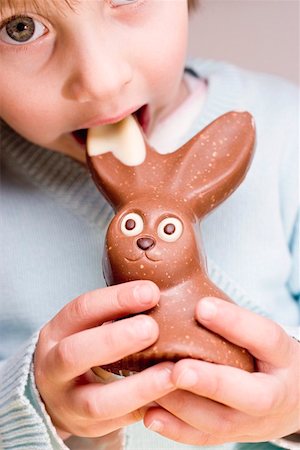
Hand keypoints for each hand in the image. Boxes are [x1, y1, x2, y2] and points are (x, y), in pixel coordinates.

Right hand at [34, 281, 174, 438]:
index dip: (115, 300)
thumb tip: (160, 292)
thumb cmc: (84, 346)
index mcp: (56, 332)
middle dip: (114, 340)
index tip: (151, 292)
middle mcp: (53, 368)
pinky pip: (118, 423)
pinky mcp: (88, 427)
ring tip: (172, 373)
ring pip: (97, 401)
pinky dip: (146, 408)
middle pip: (74, 354)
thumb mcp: (87, 325)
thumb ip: (116, 312)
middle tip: (151, 328)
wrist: (58, 392)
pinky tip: (172, 396)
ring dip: (138, 386)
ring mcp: (68, 402)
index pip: (81, 310)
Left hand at [144, 297, 299, 445]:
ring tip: (154, 386)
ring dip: (183, 406)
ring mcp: (254, 422)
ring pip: (221, 423)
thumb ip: (233, 321)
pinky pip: (204, 439)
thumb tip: (189, 296)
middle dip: (212, 382)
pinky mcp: (233, 436)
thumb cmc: (267, 357)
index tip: (202, 306)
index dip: (235, 323)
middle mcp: (274, 395)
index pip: (266, 338)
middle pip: (251, 396)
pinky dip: (175, 429)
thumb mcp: (262, 334)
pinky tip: (151, 413)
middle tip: (179, 369)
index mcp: (283, 357)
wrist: (291, 400)